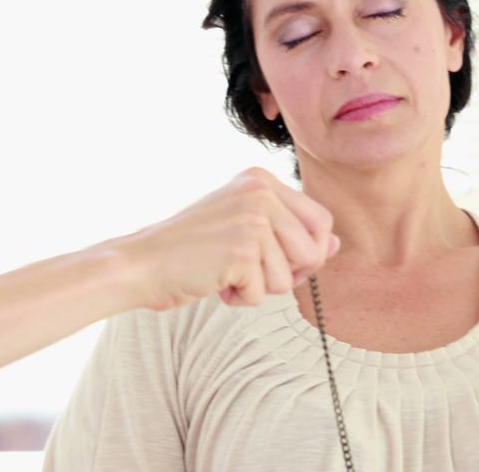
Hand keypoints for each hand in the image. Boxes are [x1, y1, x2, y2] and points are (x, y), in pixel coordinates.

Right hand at [114, 167, 339, 310]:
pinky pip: (264, 292)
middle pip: (314, 250)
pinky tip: (215, 282)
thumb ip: (287, 230)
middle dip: (288, 273)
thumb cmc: (189, 250)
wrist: (142, 263)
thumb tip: (336, 244)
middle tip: (249, 271)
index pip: (320, 220)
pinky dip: (240, 298)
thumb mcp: (242, 227)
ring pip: (290, 276)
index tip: (278, 261)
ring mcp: (252, 220)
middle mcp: (260, 193)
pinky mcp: (242, 250)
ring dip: (259, 288)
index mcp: (261, 180)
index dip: (309, 251)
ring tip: (225, 273)